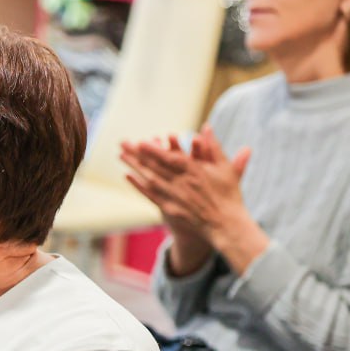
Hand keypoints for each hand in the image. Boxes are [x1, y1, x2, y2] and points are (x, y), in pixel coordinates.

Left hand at [122, 125, 265, 273]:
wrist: (225, 224)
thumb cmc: (228, 194)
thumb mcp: (225, 167)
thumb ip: (214, 146)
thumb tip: (207, 126)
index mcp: (195, 172)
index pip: (170, 158)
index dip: (155, 151)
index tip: (142, 142)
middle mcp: (181, 183)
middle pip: (155, 167)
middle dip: (138, 155)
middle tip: (123, 144)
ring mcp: (173, 196)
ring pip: (149, 179)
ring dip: (134, 166)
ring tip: (121, 156)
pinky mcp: (169, 208)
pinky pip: (150, 195)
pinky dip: (138, 185)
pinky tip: (127, 175)